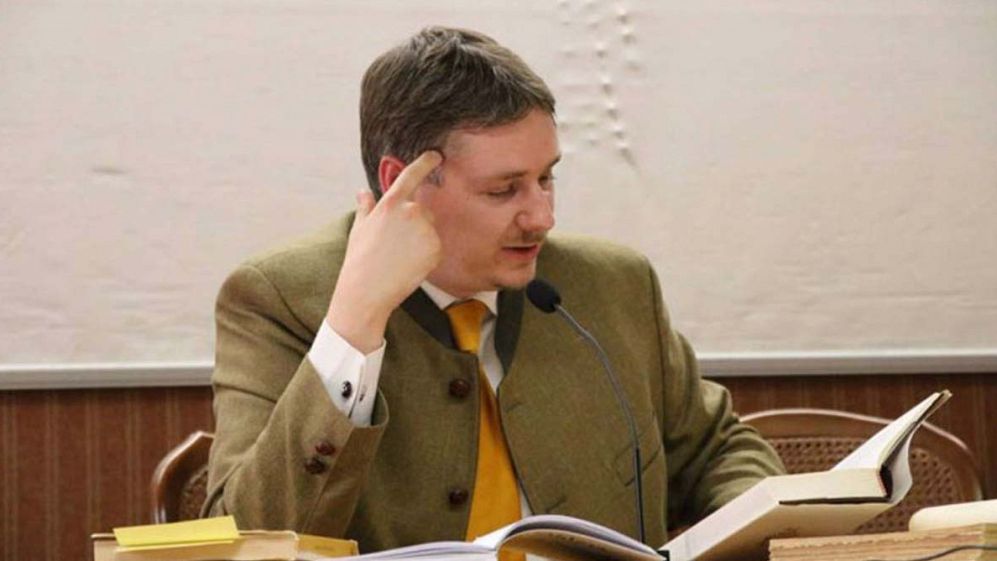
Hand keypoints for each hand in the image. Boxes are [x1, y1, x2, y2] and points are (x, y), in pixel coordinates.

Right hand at [326, 151, 443, 352]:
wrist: (367, 291)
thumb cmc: (359, 260)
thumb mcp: (359, 228)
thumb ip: (366, 207)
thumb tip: (363, 193)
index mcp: (390, 203)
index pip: (412, 174)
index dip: (426, 162)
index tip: (436, 155)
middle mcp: (411, 212)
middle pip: (423, 209)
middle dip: (415, 222)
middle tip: (396, 244)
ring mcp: (426, 231)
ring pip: (429, 229)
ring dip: (420, 239)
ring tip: (400, 256)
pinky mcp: (436, 249)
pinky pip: (434, 247)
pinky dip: (426, 255)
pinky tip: (409, 265)